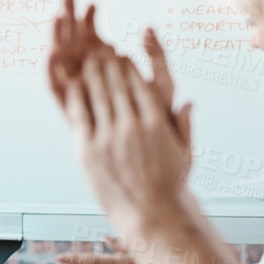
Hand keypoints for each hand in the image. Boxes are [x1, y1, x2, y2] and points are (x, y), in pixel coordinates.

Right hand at [48, 0, 180, 115]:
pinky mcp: (72, 113)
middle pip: (75, 46)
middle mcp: (92, 81)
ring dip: (58, 39)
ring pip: (64, 63)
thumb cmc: (161, 124)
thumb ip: (157, 57)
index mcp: (110, 71)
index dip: (90, 20)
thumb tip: (148, 28)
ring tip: (56, 17)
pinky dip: (52, 73)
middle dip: (70, 21)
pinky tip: (50, 52)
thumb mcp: (164, 84)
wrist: (154, 159)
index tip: (91, 4)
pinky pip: (58, 91)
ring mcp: (81, 96)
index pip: (95, 39)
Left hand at [62, 50, 192, 241]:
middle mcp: (133, 127)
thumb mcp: (185, 154)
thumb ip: (185, 125)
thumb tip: (189, 102)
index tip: (122, 55)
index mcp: (157, 124)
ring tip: (86, 60)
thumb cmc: (168, 187)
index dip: (129, 67)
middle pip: (118, 85)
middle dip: (108, 63)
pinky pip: (81, 115)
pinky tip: (73, 83)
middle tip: (100, 49)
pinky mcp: (89, 150)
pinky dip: (77, 96)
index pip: (140, 85)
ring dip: (92, 74)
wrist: (150, 215)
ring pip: (98, 95)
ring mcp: (110, 138)